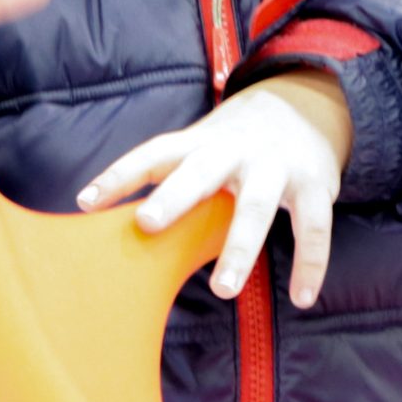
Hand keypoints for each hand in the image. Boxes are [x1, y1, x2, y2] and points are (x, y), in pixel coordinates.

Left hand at [77, 70, 353, 308]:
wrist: (306, 105)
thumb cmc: (236, 144)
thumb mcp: (202, 148)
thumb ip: (171, 180)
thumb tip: (117, 230)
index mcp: (201, 142)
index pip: (154, 154)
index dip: (119, 175)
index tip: (85, 201)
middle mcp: (236, 149)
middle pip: (202, 171)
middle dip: (175, 195)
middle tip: (147, 223)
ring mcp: (277, 166)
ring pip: (257, 205)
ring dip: (240, 247)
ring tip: (223, 290)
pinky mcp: (315, 183)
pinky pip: (314, 226)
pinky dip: (310, 263)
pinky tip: (302, 297)